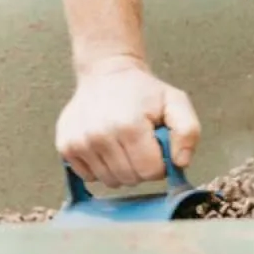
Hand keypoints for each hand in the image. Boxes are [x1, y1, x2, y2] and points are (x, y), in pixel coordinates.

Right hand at [56, 57, 201, 187]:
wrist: (106, 71)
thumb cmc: (142, 90)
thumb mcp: (174, 101)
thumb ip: (188, 131)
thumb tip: (181, 163)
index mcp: (129, 125)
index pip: (150, 171)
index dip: (159, 163)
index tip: (156, 145)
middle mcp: (99, 136)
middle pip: (129, 179)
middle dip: (140, 166)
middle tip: (140, 143)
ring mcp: (79, 142)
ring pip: (109, 181)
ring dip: (120, 168)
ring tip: (123, 143)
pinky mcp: (65, 146)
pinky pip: (89, 176)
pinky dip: (100, 167)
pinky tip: (106, 145)